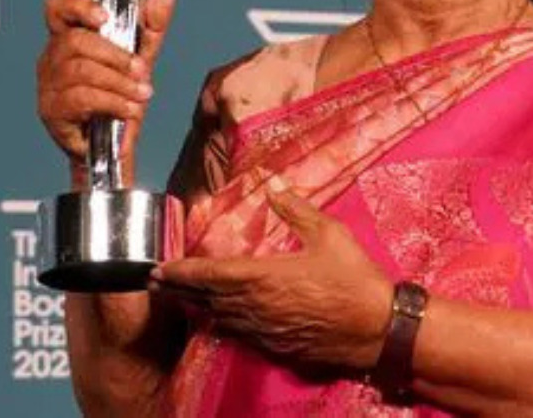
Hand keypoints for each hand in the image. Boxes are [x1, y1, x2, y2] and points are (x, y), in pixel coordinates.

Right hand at [36, 0, 175, 174]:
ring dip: (119, 82)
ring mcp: (48, 85)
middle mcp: (52, 58)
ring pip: (81, 70)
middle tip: (141, 70)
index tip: (105, 18)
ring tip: (143, 94)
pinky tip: (129, 109)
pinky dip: (113, 102)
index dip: (77, 6)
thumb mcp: (141, 59)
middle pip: (75, 41)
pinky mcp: (51, 111)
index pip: (58, 10)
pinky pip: (81, 98)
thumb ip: (151, 28)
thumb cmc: (120, 98)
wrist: (114, 146)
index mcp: (69, 38)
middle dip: (115, 55)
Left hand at [149, 189, 393, 370]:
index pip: (209, 274)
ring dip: (196, 307)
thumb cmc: (354, 279)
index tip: (158, 268)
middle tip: (155, 283)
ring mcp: (263, 331)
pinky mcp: (276, 347)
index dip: (181, 271)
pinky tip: (220, 319)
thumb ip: (297, 210)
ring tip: (180, 298)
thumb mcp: (329, 235)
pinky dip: (222, 324)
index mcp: (262, 277)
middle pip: (205, 299)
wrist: (378, 329)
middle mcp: (254, 307)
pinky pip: (238, 334)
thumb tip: (275, 185)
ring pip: (219, 318)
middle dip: (178, 290)